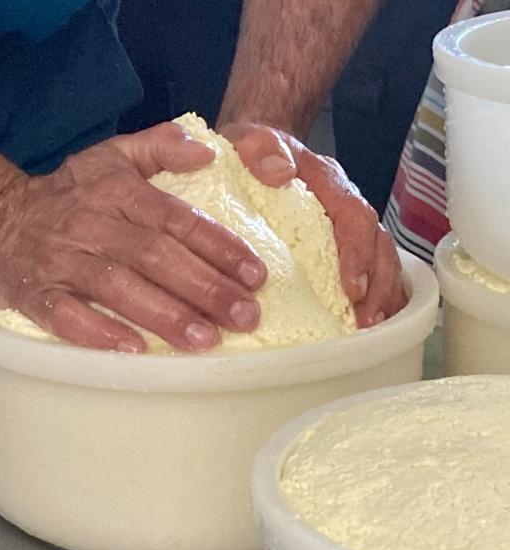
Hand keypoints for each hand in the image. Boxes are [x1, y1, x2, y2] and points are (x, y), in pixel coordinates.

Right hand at [0, 123, 266, 352]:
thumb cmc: (69, 194)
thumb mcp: (111, 156)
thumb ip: (159, 146)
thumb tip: (208, 152)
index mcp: (117, 191)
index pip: (177, 219)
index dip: (218, 247)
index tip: (255, 276)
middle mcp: (91, 223)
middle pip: (154, 255)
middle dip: (203, 287)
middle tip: (245, 316)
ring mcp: (61, 259)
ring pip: (116, 286)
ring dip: (163, 315)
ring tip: (206, 340)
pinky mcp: (34, 293)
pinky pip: (66, 315)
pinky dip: (99, 333)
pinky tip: (135, 352)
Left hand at [219, 122, 407, 327]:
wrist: (253, 152)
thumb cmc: (252, 151)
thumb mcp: (248, 140)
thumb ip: (261, 147)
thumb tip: (280, 173)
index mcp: (327, 182)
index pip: (354, 216)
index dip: (357, 253)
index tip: (351, 288)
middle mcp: (344, 204)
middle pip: (377, 243)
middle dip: (378, 284)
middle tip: (366, 320)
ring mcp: (344, 227)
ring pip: (380, 259)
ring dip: (381, 294)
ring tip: (370, 328)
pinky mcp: (338, 245)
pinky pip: (368, 269)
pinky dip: (376, 295)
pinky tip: (368, 324)